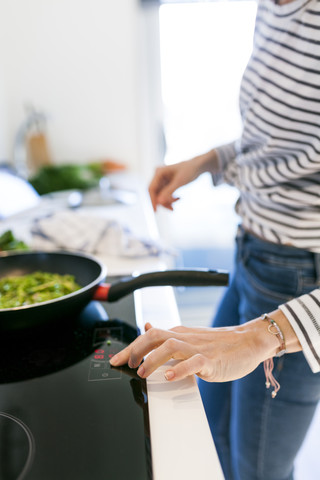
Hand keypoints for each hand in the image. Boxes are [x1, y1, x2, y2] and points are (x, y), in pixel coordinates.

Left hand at [110, 319, 278, 382]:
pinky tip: (171, 377)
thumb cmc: (220, 343)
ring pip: (170, 347)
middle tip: (125, 365)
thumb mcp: (189, 336)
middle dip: (135, 350)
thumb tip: (147, 326)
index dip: (131, 347)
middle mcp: (186, 338)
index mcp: (179, 333)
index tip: (116, 360)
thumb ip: (168, 335)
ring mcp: (198, 348)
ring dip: (153, 360)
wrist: (249, 341)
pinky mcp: (212, 360)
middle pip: (155, 337)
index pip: (149, 335)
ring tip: (143, 373)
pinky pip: (194, 362)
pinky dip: (180, 369)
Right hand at [148, 151, 217, 210]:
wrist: (197, 167)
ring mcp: (162, 180)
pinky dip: (170, 199)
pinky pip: (164, 195)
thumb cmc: (189, 170)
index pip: (151, 189)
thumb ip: (169, 191)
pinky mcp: (166, 184)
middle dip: (163, 201)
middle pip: (155, 193)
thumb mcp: (180, 182)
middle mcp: (158, 176)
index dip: (152, 200)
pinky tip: (178, 198)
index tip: (155, 211)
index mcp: (159, 172)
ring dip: (167, 201)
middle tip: (171, 208)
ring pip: (160, 195)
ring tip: (177, 201)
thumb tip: (159, 202)